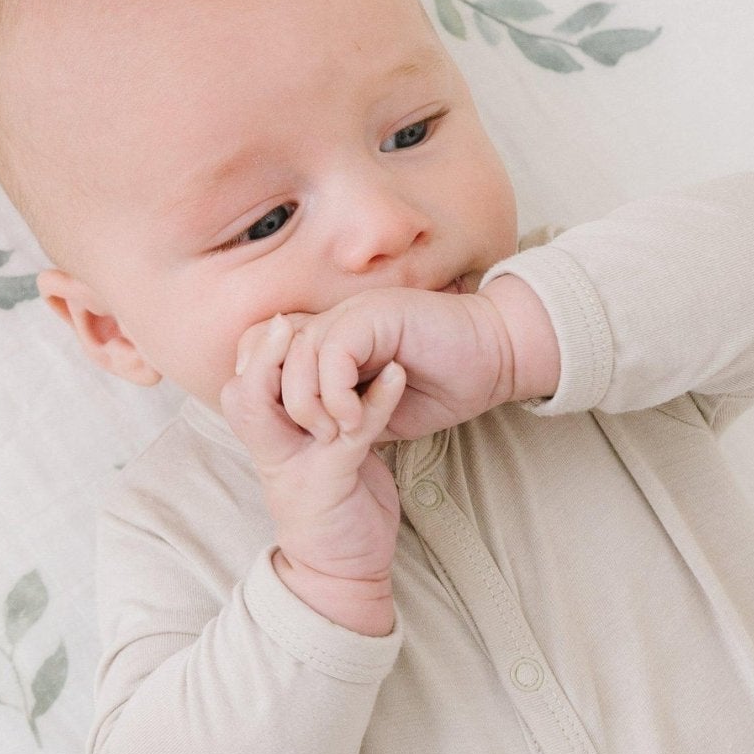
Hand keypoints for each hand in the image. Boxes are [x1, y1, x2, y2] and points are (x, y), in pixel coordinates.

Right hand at [219, 313, 410, 585]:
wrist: (343, 573)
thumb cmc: (337, 508)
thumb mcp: (320, 456)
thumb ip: (317, 418)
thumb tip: (332, 374)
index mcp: (268, 441)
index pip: (241, 385)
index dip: (254, 352)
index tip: (283, 323)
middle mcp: (271, 451)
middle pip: (242, 392)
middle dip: (259, 351)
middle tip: (288, 321)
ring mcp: (295, 466)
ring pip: (269, 409)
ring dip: (296, 368)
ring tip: (326, 332)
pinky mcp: (330, 481)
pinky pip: (347, 433)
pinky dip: (375, 401)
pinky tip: (397, 375)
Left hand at [237, 289, 515, 446]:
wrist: (493, 364)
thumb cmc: (439, 388)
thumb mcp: (373, 415)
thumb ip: (337, 416)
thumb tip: (300, 436)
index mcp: (324, 341)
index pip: (262, 354)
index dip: (260, 391)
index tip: (285, 435)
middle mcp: (329, 322)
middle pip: (265, 351)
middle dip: (278, 402)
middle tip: (313, 438)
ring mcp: (349, 314)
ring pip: (296, 353)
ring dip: (309, 402)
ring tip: (335, 435)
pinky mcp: (373, 315)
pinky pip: (334, 350)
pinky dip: (336, 391)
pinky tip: (353, 420)